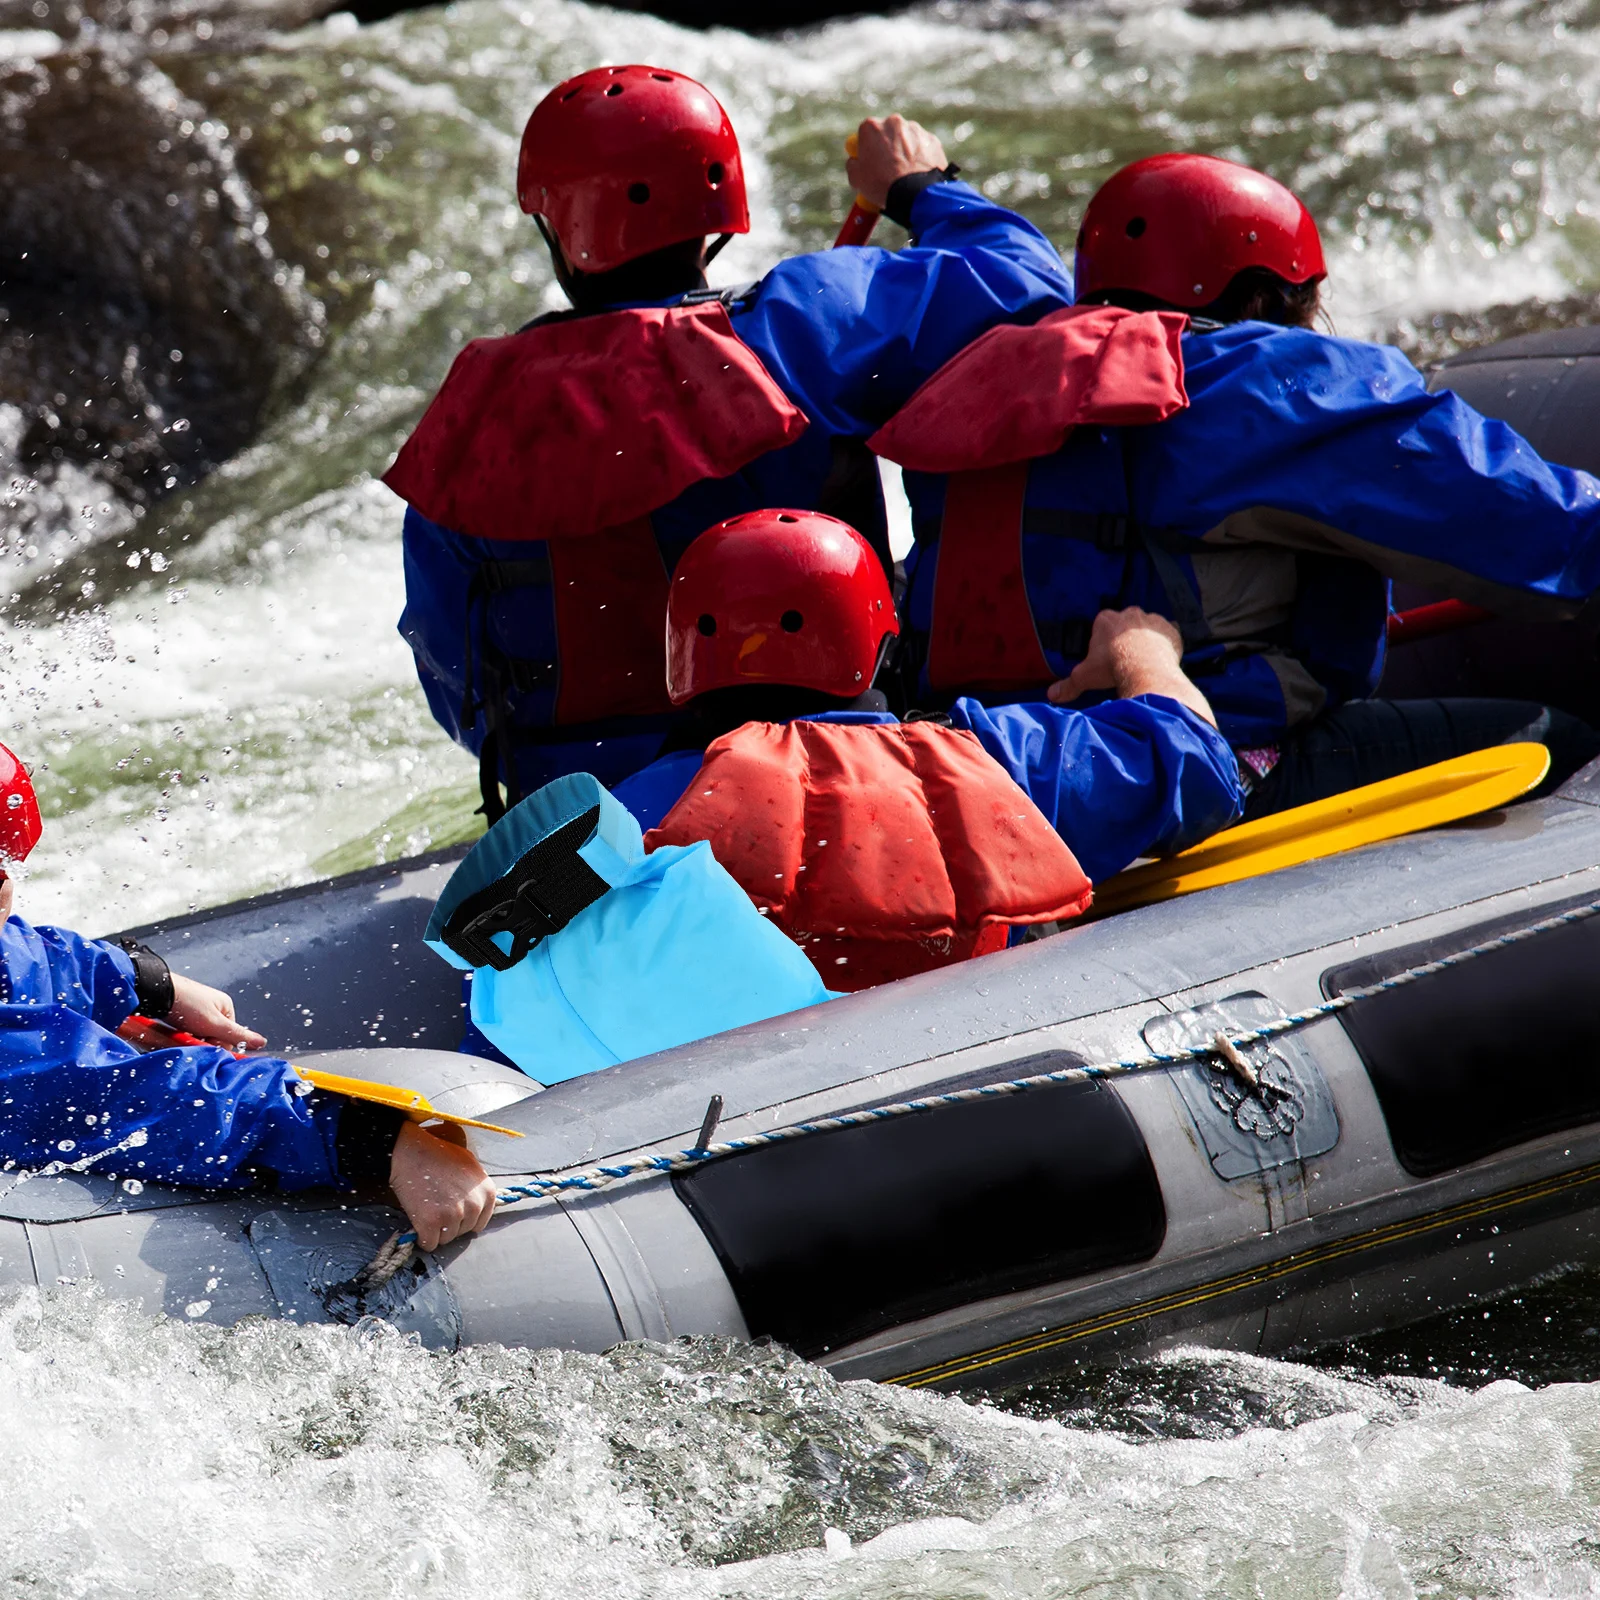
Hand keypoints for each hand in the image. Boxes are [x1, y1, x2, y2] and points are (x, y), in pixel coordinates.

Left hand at [166, 972, 266, 1050]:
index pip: (229, 1036)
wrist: (156, 992)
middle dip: (202, 1040)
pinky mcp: (183, 1009)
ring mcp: (198, 1007)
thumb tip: (262, 1042)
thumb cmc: (188, 1005)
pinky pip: (187, 1027)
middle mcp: (214, 1006)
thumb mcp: (215, 1024)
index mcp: (226, 1007)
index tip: (204, 1045)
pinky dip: (182, 1032)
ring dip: (190, 1037)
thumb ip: (238, 1035)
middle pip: (214, 1034)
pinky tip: (174, 1030)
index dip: (217, 1044)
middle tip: (190, 1039)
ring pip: (199, 1033)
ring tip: (180, 1033)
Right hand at [389, 1120, 496, 1251]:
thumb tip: (480, 1205)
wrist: (411, 1152)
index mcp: (487, 1192)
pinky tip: (418, 1222)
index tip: (453, 1211)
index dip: (464, 1218)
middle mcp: (474, 1205)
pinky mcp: (432, 1222)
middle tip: (437, 1206)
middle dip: (450, 1224)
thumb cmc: (438, 1156)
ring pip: (446, 1238)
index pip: (479, 1222)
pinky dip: (422, 1238)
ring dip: (436, 1230)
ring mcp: (454, 1215)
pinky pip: (429, 1244)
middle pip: (463, 1232)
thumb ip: (478, 1187)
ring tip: (427, 1210)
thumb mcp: (470, 1164)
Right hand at [847, 115, 948, 211]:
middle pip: (887, 134)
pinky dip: (920, 159)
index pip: (865, 134)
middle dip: (887, 148)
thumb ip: (853, 164)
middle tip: (888, 170)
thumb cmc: (882, 185)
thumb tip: (855, 161)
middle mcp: (893, 121)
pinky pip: (923, 148)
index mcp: (871, 127)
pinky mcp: (932, 140)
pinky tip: (917, 175)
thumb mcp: (856, 178)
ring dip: (905, 153)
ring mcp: (915, 129)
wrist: (914, 194)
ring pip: (907, 140)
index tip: (869, 162)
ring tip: (904, 176)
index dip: (867, 150)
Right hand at [1047, 607, 1216, 726]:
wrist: (1146, 669)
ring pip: (1147, 626)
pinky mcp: (1171, 628)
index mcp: (1106, 619)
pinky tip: (1162, 656)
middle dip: (1124, 636)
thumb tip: (1051, 695)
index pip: (1101, 625)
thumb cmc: (1112, 668)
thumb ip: (1068, 685)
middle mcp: (1129, 613)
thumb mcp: (1084, 677)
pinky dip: (1166, 641)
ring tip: (1143, 660)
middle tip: (1124, 658)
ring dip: (1145, 638)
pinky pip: (1168, 632)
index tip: (1105, 656)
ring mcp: (1152, 619)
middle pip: (1125, 623)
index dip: (1103, 641)